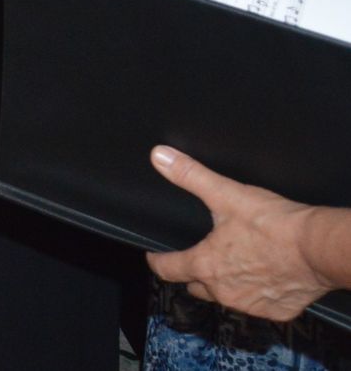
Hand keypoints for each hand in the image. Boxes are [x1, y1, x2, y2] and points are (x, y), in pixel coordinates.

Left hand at [146, 145, 329, 320]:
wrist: (315, 248)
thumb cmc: (272, 223)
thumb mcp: (225, 193)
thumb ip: (190, 175)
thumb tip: (160, 157)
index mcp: (207, 265)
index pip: (169, 270)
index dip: (158, 262)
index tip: (154, 258)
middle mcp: (224, 292)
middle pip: (196, 287)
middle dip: (192, 274)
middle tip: (196, 258)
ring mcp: (249, 305)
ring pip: (226, 297)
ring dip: (224, 283)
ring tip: (231, 263)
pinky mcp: (275, 311)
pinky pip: (257, 304)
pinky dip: (255, 292)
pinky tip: (262, 274)